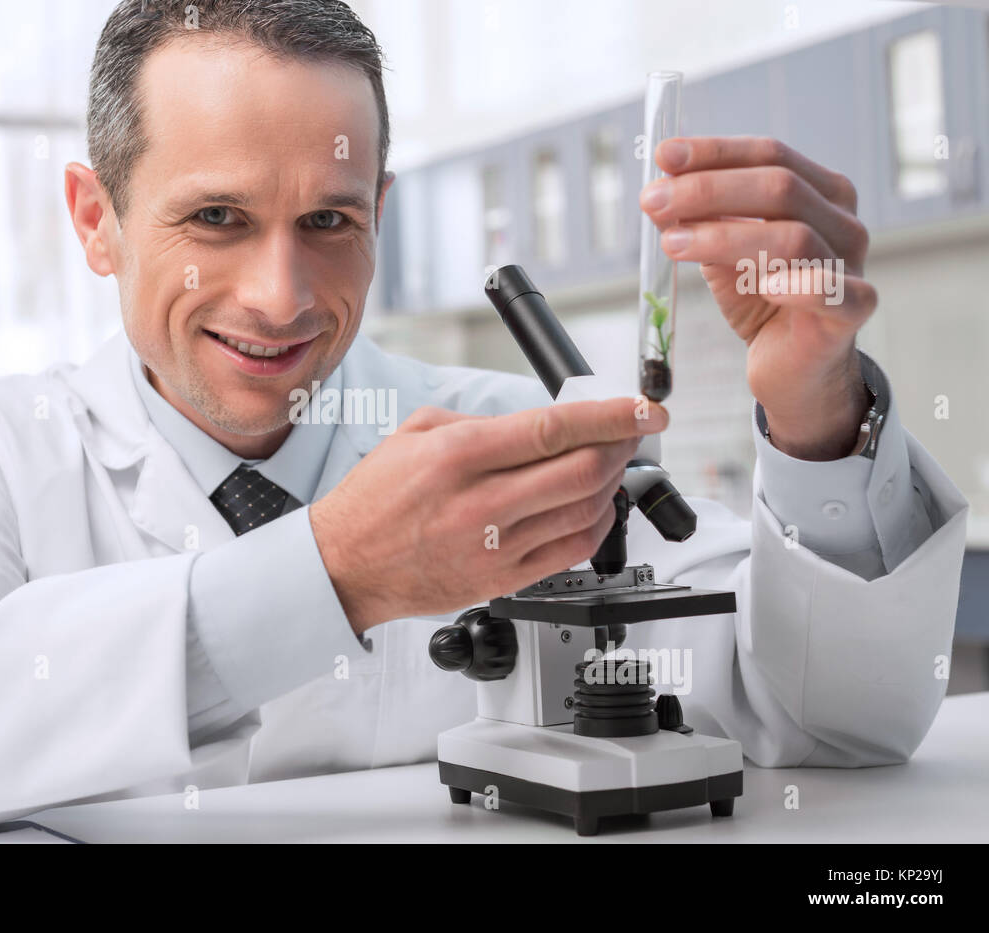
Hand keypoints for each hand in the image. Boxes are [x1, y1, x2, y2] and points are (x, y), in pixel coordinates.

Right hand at [309, 397, 666, 632]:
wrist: (345, 565)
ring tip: (608, 464)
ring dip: (611, 482)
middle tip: (629, 432)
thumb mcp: (414, 434)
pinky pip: (573, 551)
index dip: (611, 416)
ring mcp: (494, 546)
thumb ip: (478, 421)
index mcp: (458, 456)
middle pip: (582, 470)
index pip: (553, 429)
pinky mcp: (502, 580)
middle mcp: (480, 502)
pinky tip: (592, 506)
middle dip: (621, 445)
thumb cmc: (374, 500)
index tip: (642, 408)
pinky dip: (597, 523)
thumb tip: (539, 422)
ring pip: (585, 510)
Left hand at [640, 136, 873, 459]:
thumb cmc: (760, 300)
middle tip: (653, 201)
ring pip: (794, 237)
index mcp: (819, 193)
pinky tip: (763, 286)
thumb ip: (699, 220)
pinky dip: (798, 286)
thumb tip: (658, 193)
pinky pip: (831, 292)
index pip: (769, 155)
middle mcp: (842, 221)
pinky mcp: (852, 311)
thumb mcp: (722, 252)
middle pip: (780, 187)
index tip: (663, 156)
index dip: (715, 152)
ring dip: (726, 236)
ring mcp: (852, 264)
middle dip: (708, 190)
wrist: (791, 366)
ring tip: (673, 244)